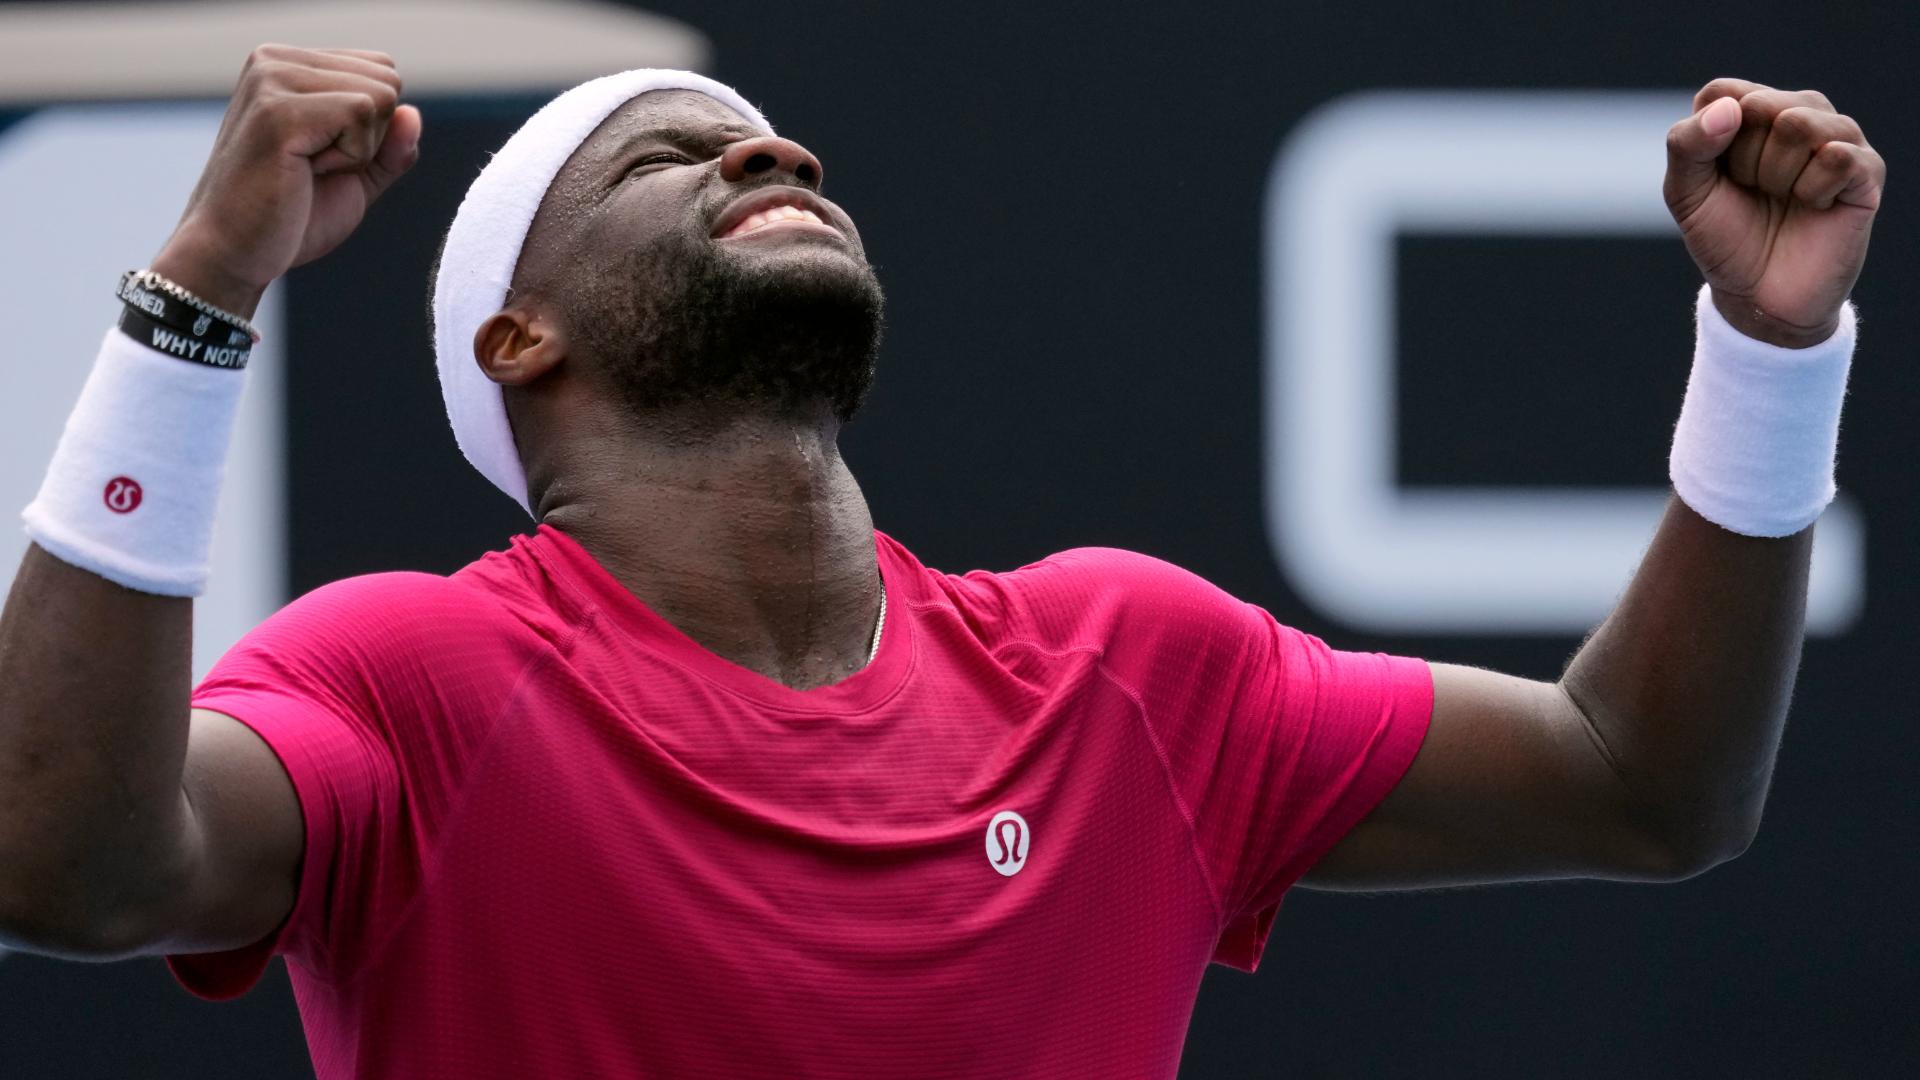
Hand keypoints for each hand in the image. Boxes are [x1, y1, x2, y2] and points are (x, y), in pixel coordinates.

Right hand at [150, 45, 422, 318]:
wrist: (235, 254)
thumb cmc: (290, 218)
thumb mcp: (355, 177)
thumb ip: (390, 146)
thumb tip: (414, 114)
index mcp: (288, 65)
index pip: (381, 70)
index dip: (373, 127)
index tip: (321, 156)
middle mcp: (275, 60)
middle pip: (387, 80)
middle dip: (370, 136)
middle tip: (314, 167)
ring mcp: (272, 79)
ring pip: (380, 96)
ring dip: (359, 149)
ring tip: (306, 169)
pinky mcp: (278, 109)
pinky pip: (362, 114)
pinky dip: (351, 157)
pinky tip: (305, 172)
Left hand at [1664, 79, 1884, 347]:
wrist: (1759, 295)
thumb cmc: (1724, 237)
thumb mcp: (1686, 193)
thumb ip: (1686, 145)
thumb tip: (1730, 108)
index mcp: (1753, 111)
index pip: (1723, 92)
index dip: (1710, 139)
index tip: (1719, 175)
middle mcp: (1800, 112)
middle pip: (1760, 105)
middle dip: (1743, 161)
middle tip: (1755, 191)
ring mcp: (1838, 137)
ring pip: (1799, 124)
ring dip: (1776, 176)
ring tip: (1784, 199)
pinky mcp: (1867, 169)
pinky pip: (1835, 155)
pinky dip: (1811, 190)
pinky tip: (1814, 206)